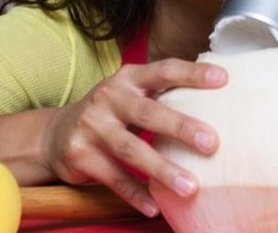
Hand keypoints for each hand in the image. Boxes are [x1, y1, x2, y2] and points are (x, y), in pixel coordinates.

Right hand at [43, 59, 226, 216]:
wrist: (55, 134)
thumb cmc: (111, 113)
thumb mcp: (131, 93)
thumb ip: (163, 93)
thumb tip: (218, 98)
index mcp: (128, 78)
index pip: (163, 71)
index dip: (192, 73)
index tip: (223, 79)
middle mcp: (108, 98)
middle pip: (148, 112)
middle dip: (181, 127)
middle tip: (211, 143)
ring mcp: (92, 126)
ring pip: (131, 150)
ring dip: (162, 170)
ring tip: (191, 187)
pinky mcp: (80, 155)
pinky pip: (113, 178)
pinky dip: (135, 194)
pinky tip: (155, 207)